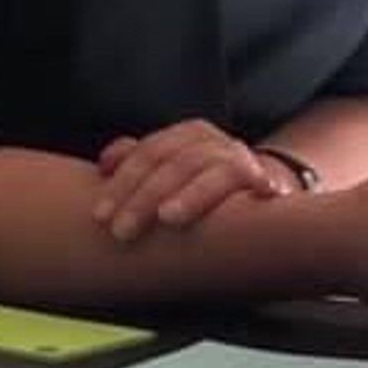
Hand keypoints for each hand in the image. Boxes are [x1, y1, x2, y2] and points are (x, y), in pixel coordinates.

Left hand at [93, 120, 280, 242]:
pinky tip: (244, 202)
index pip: (149, 153)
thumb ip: (137, 163)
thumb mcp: (168, 168)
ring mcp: (242, 161)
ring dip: (192, 194)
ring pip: (215, 171)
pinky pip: (259, 182)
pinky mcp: (267, 182)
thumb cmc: (200, 183)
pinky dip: (255, 187)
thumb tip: (105, 163)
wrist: (260, 185)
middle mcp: (215, 143)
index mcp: (187, 136)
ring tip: (169, 217)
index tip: (100, 216)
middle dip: (146, 196)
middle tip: (121, 231)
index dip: (122, 182)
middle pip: (177, 162)